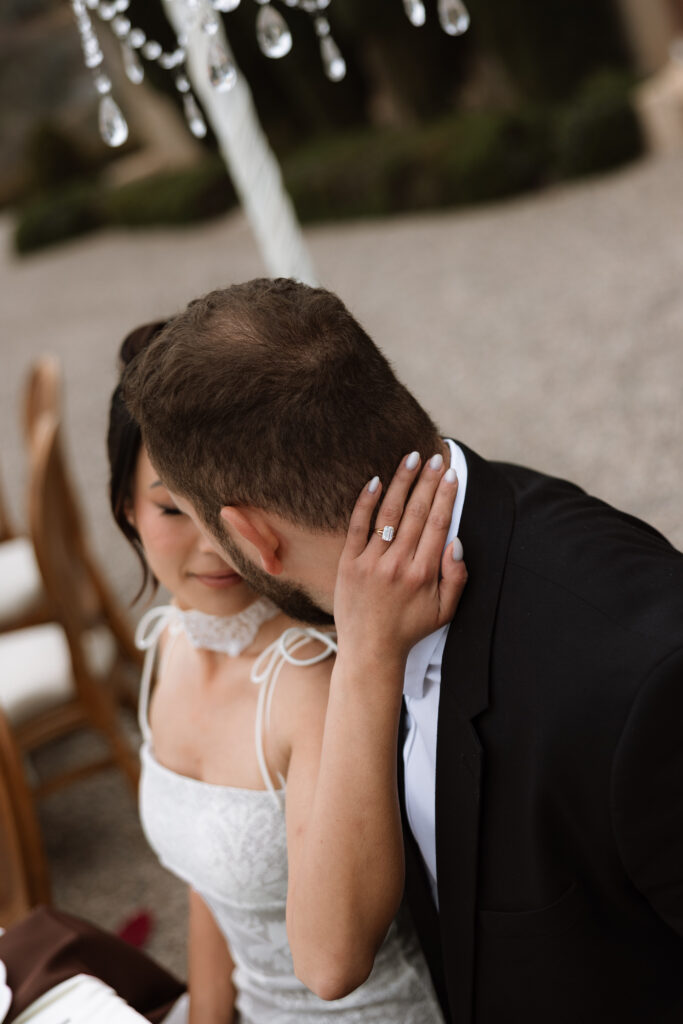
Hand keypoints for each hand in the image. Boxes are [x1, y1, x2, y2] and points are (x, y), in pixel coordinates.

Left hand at [333, 450, 467, 669]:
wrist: (369, 649)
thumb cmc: (410, 628)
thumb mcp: (445, 611)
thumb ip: (456, 577)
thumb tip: (458, 542)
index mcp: (423, 574)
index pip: (437, 524)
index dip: (446, 496)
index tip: (451, 473)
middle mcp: (398, 565)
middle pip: (416, 512)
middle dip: (427, 481)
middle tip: (434, 456)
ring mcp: (371, 562)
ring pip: (389, 513)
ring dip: (401, 482)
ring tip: (411, 458)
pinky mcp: (349, 563)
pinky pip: (358, 526)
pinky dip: (366, 502)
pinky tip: (376, 480)